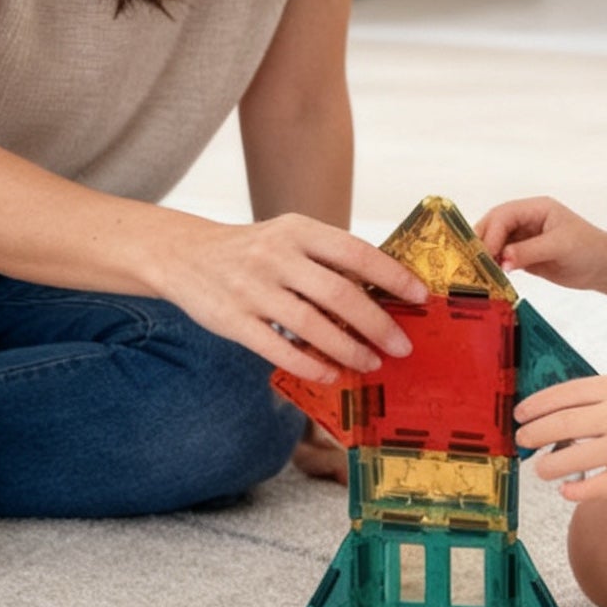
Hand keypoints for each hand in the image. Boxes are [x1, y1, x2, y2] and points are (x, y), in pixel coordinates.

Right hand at [148, 211, 426, 384]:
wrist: (185, 255)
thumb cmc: (253, 251)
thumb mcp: (290, 238)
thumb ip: (329, 260)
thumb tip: (385, 293)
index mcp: (298, 230)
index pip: (356, 252)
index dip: (392, 276)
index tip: (420, 298)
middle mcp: (277, 256)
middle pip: (340, 293)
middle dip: (377, 324)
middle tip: (402, 347)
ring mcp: (253, 289)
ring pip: (312, 326)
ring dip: (348, 350)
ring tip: (370, 363)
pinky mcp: (233, 320)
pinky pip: (279, 349)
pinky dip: (310, 366)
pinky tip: (330, 375)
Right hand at [474, 195, 606, 289]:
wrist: (602, 267)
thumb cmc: (588, 249)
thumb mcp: (560, 246)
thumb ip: (529, 251)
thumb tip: (503, 260)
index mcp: (535, 208)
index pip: (504, 215)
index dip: (492, 233)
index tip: (486, 254)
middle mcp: (525, 220)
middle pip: (494, 225)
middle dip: (483, 242)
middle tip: (475, 263)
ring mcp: (523, 238)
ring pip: (495, 242)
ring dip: (486, 255)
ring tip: (479, 272)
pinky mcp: (522, 255)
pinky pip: (502, 257)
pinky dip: (493, 266)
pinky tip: (489, 276)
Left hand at [515, 372, 606, 500]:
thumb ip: (596, 397)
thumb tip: (550, 413)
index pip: (563, 394)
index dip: (535, 406)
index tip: (519, 416)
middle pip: (561, 424)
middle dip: (533, 434)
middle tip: (522, 442)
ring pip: (572, 458)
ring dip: (548, 467)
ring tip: (541, 470)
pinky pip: (597, 486)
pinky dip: (576, 490)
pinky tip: (567, 490)